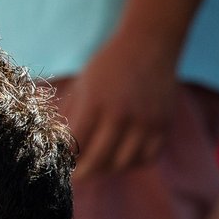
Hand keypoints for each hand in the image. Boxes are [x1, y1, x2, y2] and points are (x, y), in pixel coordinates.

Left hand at [63, 34, 178, 178]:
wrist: (149, 43)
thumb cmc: (107, 67)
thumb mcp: (80, 86)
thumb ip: (68, 116)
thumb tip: (55, 147)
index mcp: (95, 103)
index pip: (75, 145)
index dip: (65, 159)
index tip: (60, 164)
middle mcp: (121, 113)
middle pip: (98, 161)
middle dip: (82, 173)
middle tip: (76, 175)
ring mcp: (145, 120)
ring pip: (122, 164)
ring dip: (108, 168)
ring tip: (99, 163)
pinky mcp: (163, 124)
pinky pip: (146, 158)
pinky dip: (132, 162)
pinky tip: (123, 155)